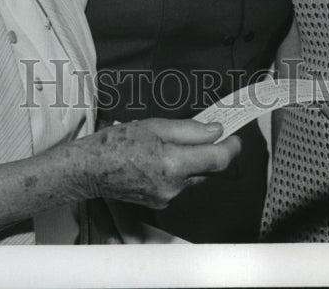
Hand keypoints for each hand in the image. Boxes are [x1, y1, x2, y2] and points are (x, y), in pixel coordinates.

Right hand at [72, 118, 239, 208]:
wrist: (91, 169)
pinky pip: (181, 184)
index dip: (232, 147)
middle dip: (214, 152)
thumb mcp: (156, 125)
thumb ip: (191, 130)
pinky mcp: (161, 202)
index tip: (237, 137)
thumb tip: (216, 130)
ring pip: (195, 177)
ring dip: (195, 161)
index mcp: (173, 164)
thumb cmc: (118, 143)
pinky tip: (163, 158)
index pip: (218, 160)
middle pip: (209, 170)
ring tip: (175, 143)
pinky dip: (181, 171)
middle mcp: (174, 186)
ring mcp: (168, 197)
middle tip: (210, 134)